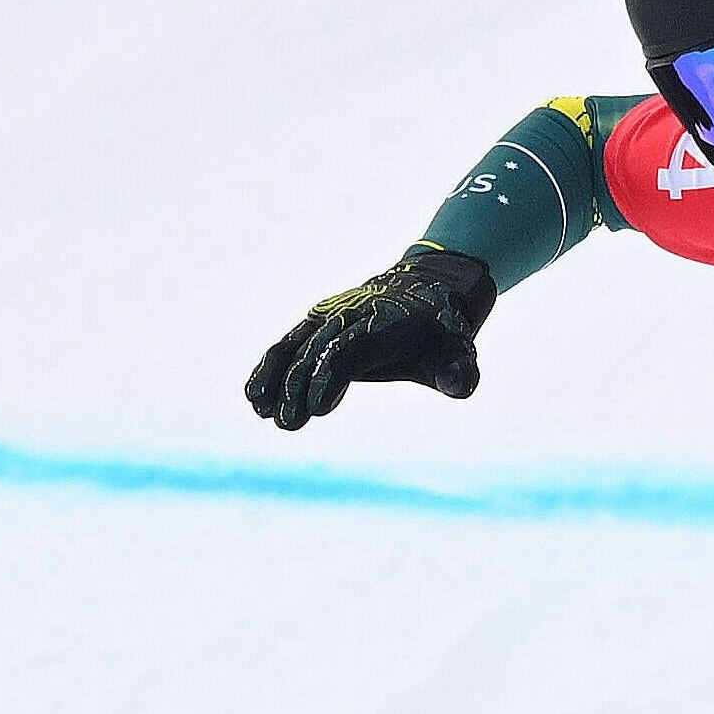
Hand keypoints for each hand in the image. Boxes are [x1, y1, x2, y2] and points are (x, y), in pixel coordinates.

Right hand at [245, 250, 496, 430]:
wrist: (429, 290)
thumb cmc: (443, 332)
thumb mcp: (459, 350)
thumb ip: (458, 371)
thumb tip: (458, 386)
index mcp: (383, 325)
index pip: (350, 351)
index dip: (330, 377)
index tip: (316, 410)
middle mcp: (350, 316)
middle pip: (316, 351)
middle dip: (297, 387)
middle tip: (287, 424)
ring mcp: (330, 317)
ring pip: (294, 345)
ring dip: (275, 378)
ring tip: (261, 411)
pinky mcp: (317, 323)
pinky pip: (288, 343)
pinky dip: (269, 367)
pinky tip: (255, 397)